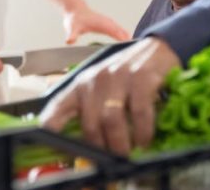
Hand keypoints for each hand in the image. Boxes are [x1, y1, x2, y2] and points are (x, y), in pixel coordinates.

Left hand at [40, 37, 180, 154]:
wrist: (157, 49)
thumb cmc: (126, 75)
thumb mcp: (102, 89)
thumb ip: (91, 112)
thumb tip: (86, 148)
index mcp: (80, 85)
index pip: (57, 108)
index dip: (52, 129)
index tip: (55, 148)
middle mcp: (95, 80)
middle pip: (89, 124)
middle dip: (100, 149)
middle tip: (109, 161)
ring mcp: (117, 77)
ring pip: (111, 120)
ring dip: (120, 144)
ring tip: (126, 155)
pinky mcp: (141, 77)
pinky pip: (138, 112)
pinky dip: (142, 132)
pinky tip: (144, 140)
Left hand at [63, 5, 130, 43]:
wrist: (75, 10)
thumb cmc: (74, 19)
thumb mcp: (72, 28)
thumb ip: (72, 35)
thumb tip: (69, 41)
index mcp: (102, 24)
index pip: (116, 32)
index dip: (123, 39)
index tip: (130, 46)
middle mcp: (108, 22)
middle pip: (122, 32)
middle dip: (129, 41)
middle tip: (136, 51)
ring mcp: (109, 23)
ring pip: (123, 31)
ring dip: (128, 39)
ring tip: (136, 49)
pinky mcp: (108, 25)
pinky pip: (120, 31)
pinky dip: (124, 36)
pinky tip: (128, 43)